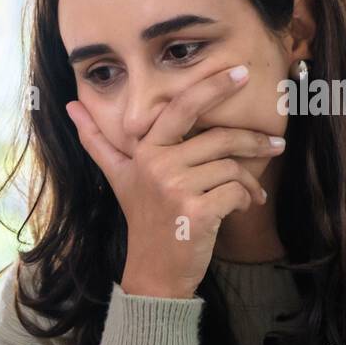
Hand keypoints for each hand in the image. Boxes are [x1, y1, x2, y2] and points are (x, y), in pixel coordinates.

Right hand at [65, 64, 284, 298]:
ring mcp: (176, 189)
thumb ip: (96, 141)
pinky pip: (236, 191)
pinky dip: (246, 199)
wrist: (153, 271)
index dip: (213, 86)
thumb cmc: (143, 219)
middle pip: (219, 138)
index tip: (241, 73)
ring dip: (250, 180)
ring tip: (253, 191)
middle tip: (275, 145)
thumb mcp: (119, 177)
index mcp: (145, 151)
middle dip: (253, 141)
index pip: (182, 107)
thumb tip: (70, 107)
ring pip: (231, 167)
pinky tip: (244, 207)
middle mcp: (158, 166)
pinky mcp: (197, 211)